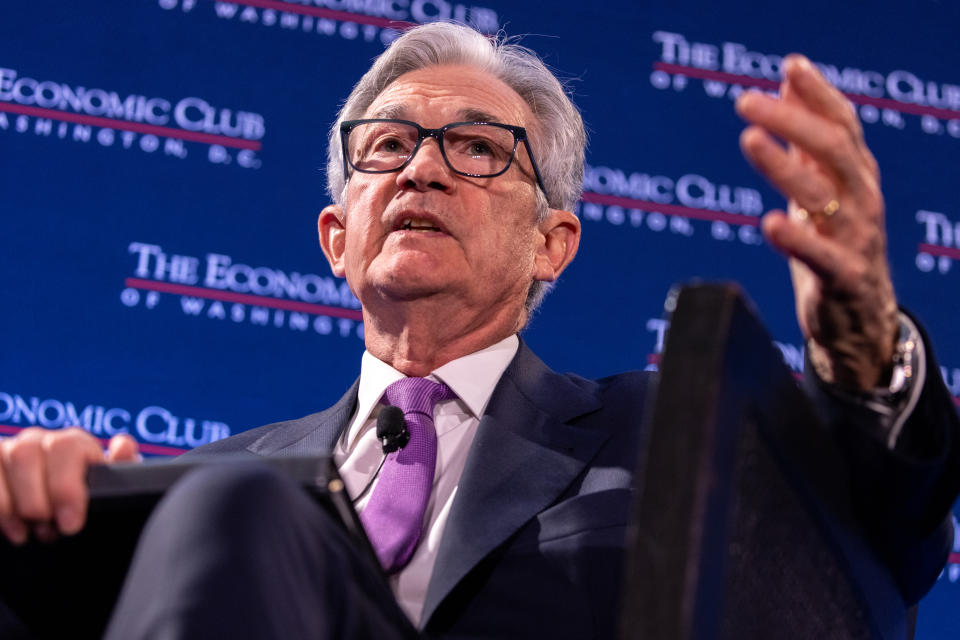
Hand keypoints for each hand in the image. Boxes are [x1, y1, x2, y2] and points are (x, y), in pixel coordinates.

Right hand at [0, 428, 139, 543]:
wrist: (58, 522)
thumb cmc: (84, 507)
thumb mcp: (107, 492)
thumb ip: (121, 469)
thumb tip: (123, 446)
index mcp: (73, 444)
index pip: (68, 447)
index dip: (67, 487)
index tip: (70, 524)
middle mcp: (39, 441)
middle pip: (28, 452)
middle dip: (36, 498)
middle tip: (47, 529)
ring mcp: (9, 451)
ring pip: (5, 457)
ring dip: (16, 502)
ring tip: (32, 530)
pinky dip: (0, 507)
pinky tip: (15, 529)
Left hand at [736, 55, 897, 390]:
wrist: (858, 318)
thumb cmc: (833, 245)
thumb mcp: (822, 189)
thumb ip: (807, 143)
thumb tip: (788, 85)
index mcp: (856, 176)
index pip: (842, 125)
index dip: (819, 94)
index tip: (790, 66)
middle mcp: (862, 199)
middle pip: (834, 150)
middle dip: (792, 120)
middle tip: (746, 102)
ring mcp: (855, 238)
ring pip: (824, 196)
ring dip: (784, 167)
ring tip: (750, 140)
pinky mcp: (842, 278)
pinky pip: (821, 256)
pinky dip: (796, 239)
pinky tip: (769, 222)